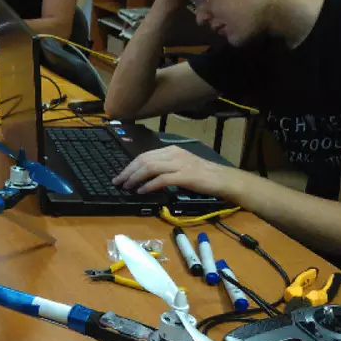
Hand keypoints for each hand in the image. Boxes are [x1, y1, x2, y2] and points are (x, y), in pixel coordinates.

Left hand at [112, 146, 234, 195]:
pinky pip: (162, 179)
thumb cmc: (201, 175)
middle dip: (128, 171)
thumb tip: (143, 175)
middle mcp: (174, 154)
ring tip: (127, 187)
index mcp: (171, 150)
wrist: (222, 179)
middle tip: (118, 182)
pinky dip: (149, 185)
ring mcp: (179, 163)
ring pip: (150, 167)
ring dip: (135, 178)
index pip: (144, 155)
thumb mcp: (180, 165)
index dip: (129, 166)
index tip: (120, 175)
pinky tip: (142, 191)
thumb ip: (164, 167)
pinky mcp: (185, 175)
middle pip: (144, 160)